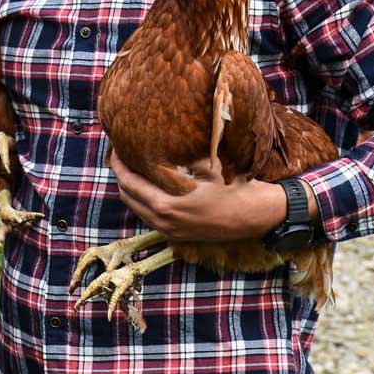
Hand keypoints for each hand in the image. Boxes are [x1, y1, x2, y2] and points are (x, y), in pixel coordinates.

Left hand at [107, 150, 286, 241]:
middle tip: (119, 154)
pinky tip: (148, 185)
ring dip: (129, 188)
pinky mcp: (177, 235)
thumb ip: (180, 157)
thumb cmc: (233, 187)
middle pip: (126, 196)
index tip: (116, 147)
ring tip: (131, 166)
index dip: (118, 163)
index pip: (128, 182)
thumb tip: (157, 138)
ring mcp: (169, 231)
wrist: (258, 217)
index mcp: (166, 205)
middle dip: (120, 174)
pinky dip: (142, 200)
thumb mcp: (207, 166)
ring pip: (135, 208)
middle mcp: (163, 222)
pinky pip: (148, 216)